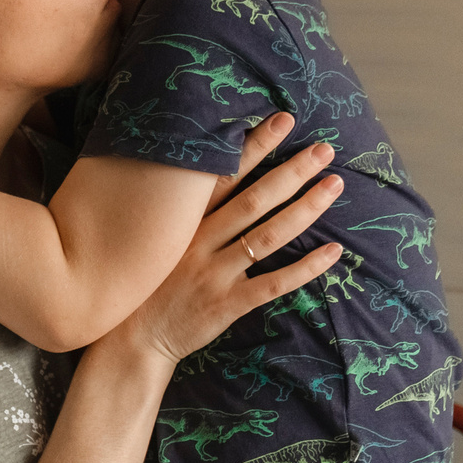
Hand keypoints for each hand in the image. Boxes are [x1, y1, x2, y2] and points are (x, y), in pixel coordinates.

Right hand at [109, 123, 341, 365]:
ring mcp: (213, 274)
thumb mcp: (154, 242)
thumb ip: (182, 214)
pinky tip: (333, 252)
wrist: (129, 342)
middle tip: (323, 149)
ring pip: (267, 236)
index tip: (281, 120)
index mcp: (182, 223)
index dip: (253, 147)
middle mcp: (198, 242)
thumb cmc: (145, 287)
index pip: (222, 175)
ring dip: (304, 209)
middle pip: (253, 200)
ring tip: (334, 186)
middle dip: (290, 172)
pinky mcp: (226, 304)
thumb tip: (208, 176)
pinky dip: (306, 267)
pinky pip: (273, 283)